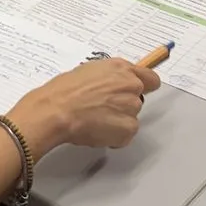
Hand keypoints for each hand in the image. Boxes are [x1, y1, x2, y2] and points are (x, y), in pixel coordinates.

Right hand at [7, 58, 160, 158]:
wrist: (56, 110)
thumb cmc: (63, 92)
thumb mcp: (86, 72)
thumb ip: (107, 77)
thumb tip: (110, 85)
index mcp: (120, 68)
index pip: (149, 78)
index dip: (143, 86)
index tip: (138, 91)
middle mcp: (130, 84)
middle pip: (138, 99)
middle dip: (123, 106)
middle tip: (101, 109)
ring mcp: (131, 106)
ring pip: (130, 118)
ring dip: (117, 122)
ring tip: (94, 120)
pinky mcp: (128, 127)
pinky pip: (126, 135)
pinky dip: (114, 137)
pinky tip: (96, 131)